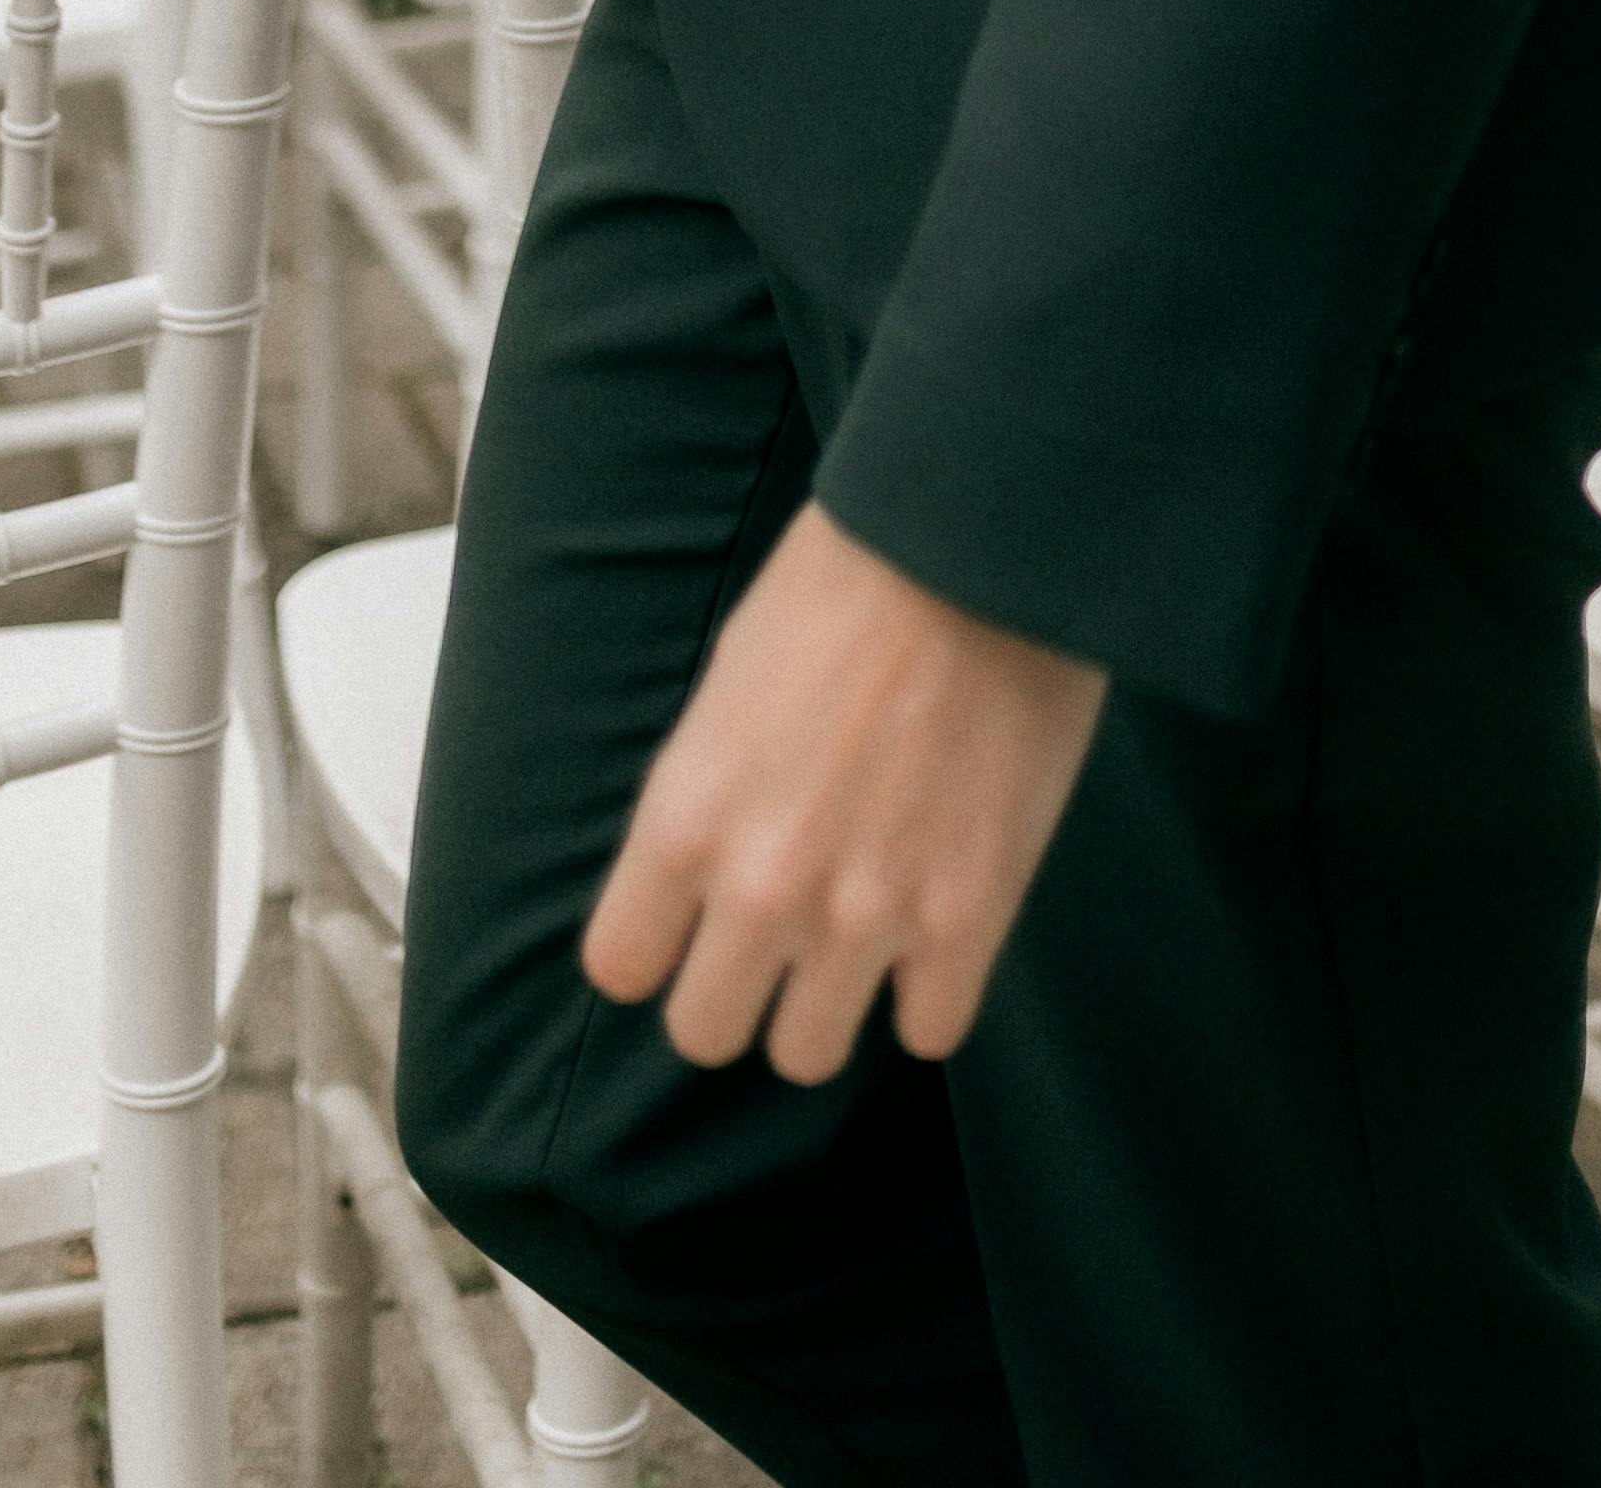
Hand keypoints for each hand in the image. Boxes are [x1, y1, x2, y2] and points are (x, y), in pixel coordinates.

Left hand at [581, 501, 1106, 1082]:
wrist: (980, 544)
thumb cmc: (851, 582)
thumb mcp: (732, 681)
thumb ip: (709, 795)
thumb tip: (710, 867)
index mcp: (684, 816)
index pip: (621, 965)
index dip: (659, 944)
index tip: (693, 918)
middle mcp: (759, 885)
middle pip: (705, 1033)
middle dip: (738, 989)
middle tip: (780, 934)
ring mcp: (865, 914)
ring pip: (808, 1056)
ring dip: (830, 1002)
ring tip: (862, 936)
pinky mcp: (967, 920)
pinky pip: (928, 1034)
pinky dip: (933, 992)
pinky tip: (940, 929)